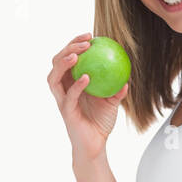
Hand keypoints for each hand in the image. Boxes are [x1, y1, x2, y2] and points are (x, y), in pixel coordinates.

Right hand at [46, 33, 129, 160]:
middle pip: (57, 63)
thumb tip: (127, 76)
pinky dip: (77, 85)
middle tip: (85, 42)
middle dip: (68, 48)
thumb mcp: (112, 102)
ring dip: (64, 63)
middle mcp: (63, 89)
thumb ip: (116, 89)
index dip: (75, 44)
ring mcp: (62, 100)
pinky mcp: (65, 112)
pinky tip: (87, 77)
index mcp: (71, 83)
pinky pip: (69, 96)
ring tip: (77, 54)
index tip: (90, 36)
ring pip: (54, 77)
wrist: (95, 145)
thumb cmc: (100, 122)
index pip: (68, 59)